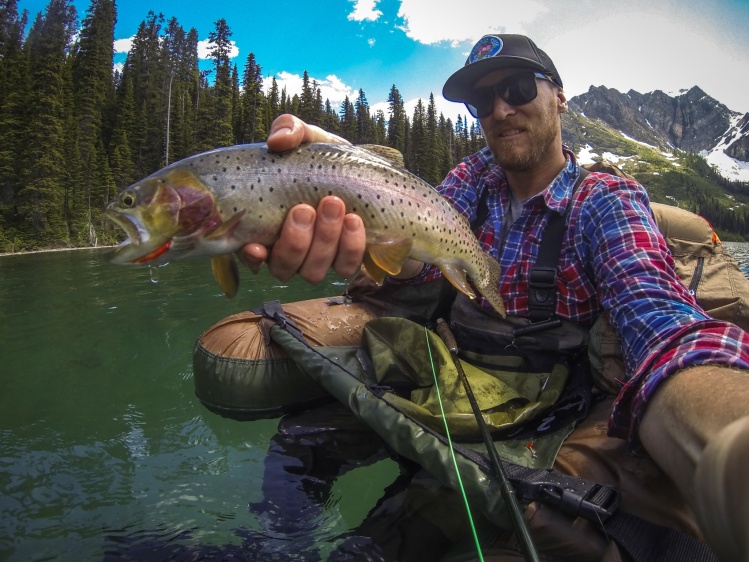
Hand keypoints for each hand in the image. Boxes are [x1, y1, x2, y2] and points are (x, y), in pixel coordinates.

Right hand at [240, 115, 364, 283]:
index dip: (251, 257)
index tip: (256, 245)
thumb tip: (277, 141)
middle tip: (306, 208)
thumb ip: (290, 130)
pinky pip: (345, 267)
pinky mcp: (346, 261)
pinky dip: (350, 247)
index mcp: (268, 226)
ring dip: (323, 241)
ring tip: (334, 205)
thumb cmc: (327, 160)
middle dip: (295, 241)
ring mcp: (317, 260)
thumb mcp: (309, 138)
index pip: (250, 254)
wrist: (368, 174)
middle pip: (283, 266)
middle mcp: (289, 251)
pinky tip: (354, 222)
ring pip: (312, 271)